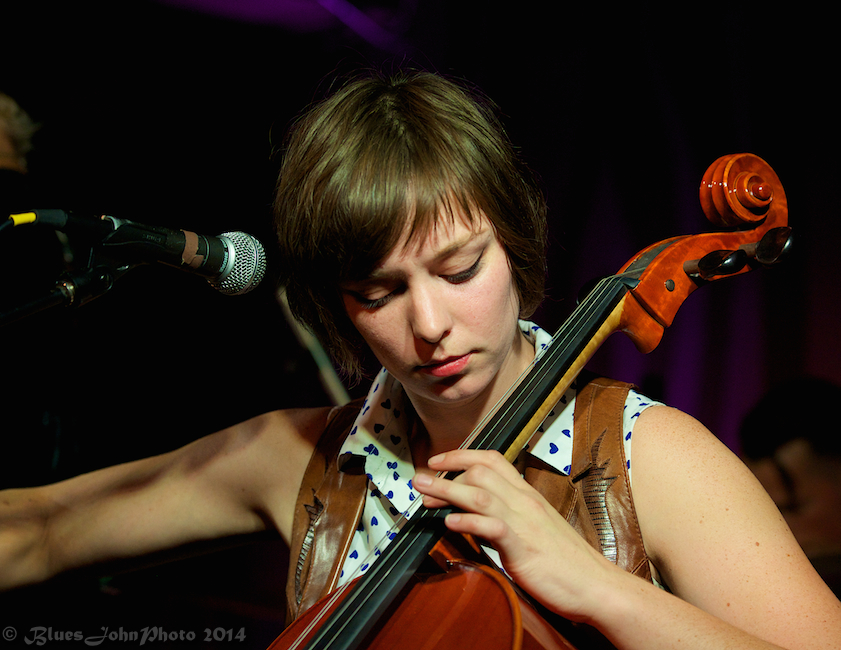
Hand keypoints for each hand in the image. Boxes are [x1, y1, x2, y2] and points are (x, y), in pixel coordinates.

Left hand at [412, 449, 619, 621]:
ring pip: (480, 494)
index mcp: (527, 495)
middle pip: (480, 472)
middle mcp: (525, 502)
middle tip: (422, 484)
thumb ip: (509, 518)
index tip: (437, 462)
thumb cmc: (567, 561)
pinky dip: (468, 522)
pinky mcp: (523, 547)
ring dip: (446, 490)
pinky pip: (492, 526)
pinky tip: (449, 523)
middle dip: (445, 474)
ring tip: (423, 494)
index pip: (492, 460)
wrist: (597, 585)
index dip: (460, 456)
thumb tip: (477, 516)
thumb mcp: (535, 529)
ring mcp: (524, 522)